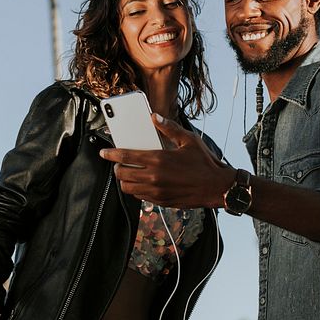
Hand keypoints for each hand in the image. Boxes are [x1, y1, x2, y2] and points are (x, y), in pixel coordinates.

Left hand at [99, 114, 232, 208]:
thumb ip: (169, 128)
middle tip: (118, 163)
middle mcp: (154, 177)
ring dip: (124, 180)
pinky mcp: (161, 201)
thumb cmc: (204, 163)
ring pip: (128, 188)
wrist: (216, 187)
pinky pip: (140, 197)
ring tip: (128, 173)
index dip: (111, 154)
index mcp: (159, 159)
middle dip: (116, 168)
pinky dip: (136, 189)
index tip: (104, 153)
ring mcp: (157, 191)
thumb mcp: (188, 140)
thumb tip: (154, 117)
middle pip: (122, 174)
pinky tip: (141, 182)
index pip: (126, 156)